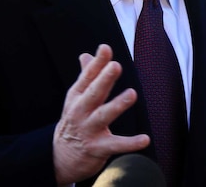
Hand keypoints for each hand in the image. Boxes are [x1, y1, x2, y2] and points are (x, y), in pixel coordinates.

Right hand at [53, 44, 149, 184]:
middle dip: (104, 79)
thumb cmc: (75, 121)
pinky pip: (116, 145)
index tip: (106, 48)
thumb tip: (86, 54)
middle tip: (116, 66)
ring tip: (132, 94)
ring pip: (104, 116)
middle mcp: (81, 112)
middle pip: (94, 93)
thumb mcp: (76, 99)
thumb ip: (85, 76)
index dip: (97, 63)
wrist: (60, 158)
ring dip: (117, 105)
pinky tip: (145, 139)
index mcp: (77, 97)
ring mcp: (88, 130)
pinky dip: (130, 143)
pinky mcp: (98, 148)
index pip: (87, 77)